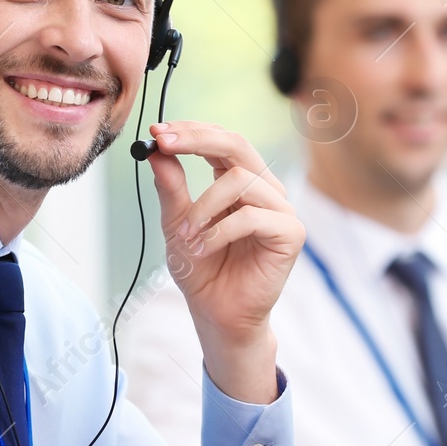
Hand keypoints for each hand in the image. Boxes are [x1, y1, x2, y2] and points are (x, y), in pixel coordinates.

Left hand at [145, 121, 303, 403]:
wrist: (218, 315)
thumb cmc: (201, 270)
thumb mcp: (177, 224)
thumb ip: (171, 188)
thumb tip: (156, 151)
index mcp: (240, 181)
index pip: (221, 141)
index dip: (191, 130)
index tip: (157, 132)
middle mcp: (264, 189)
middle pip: (237, 145)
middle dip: (197, 140)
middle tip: (164, 144)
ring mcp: (281, 210)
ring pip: (240, 181)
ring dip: (203, 207)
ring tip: (185, 236)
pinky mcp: (290, 233)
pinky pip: (252, 217)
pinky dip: (219, 231)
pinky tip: (201, 249)